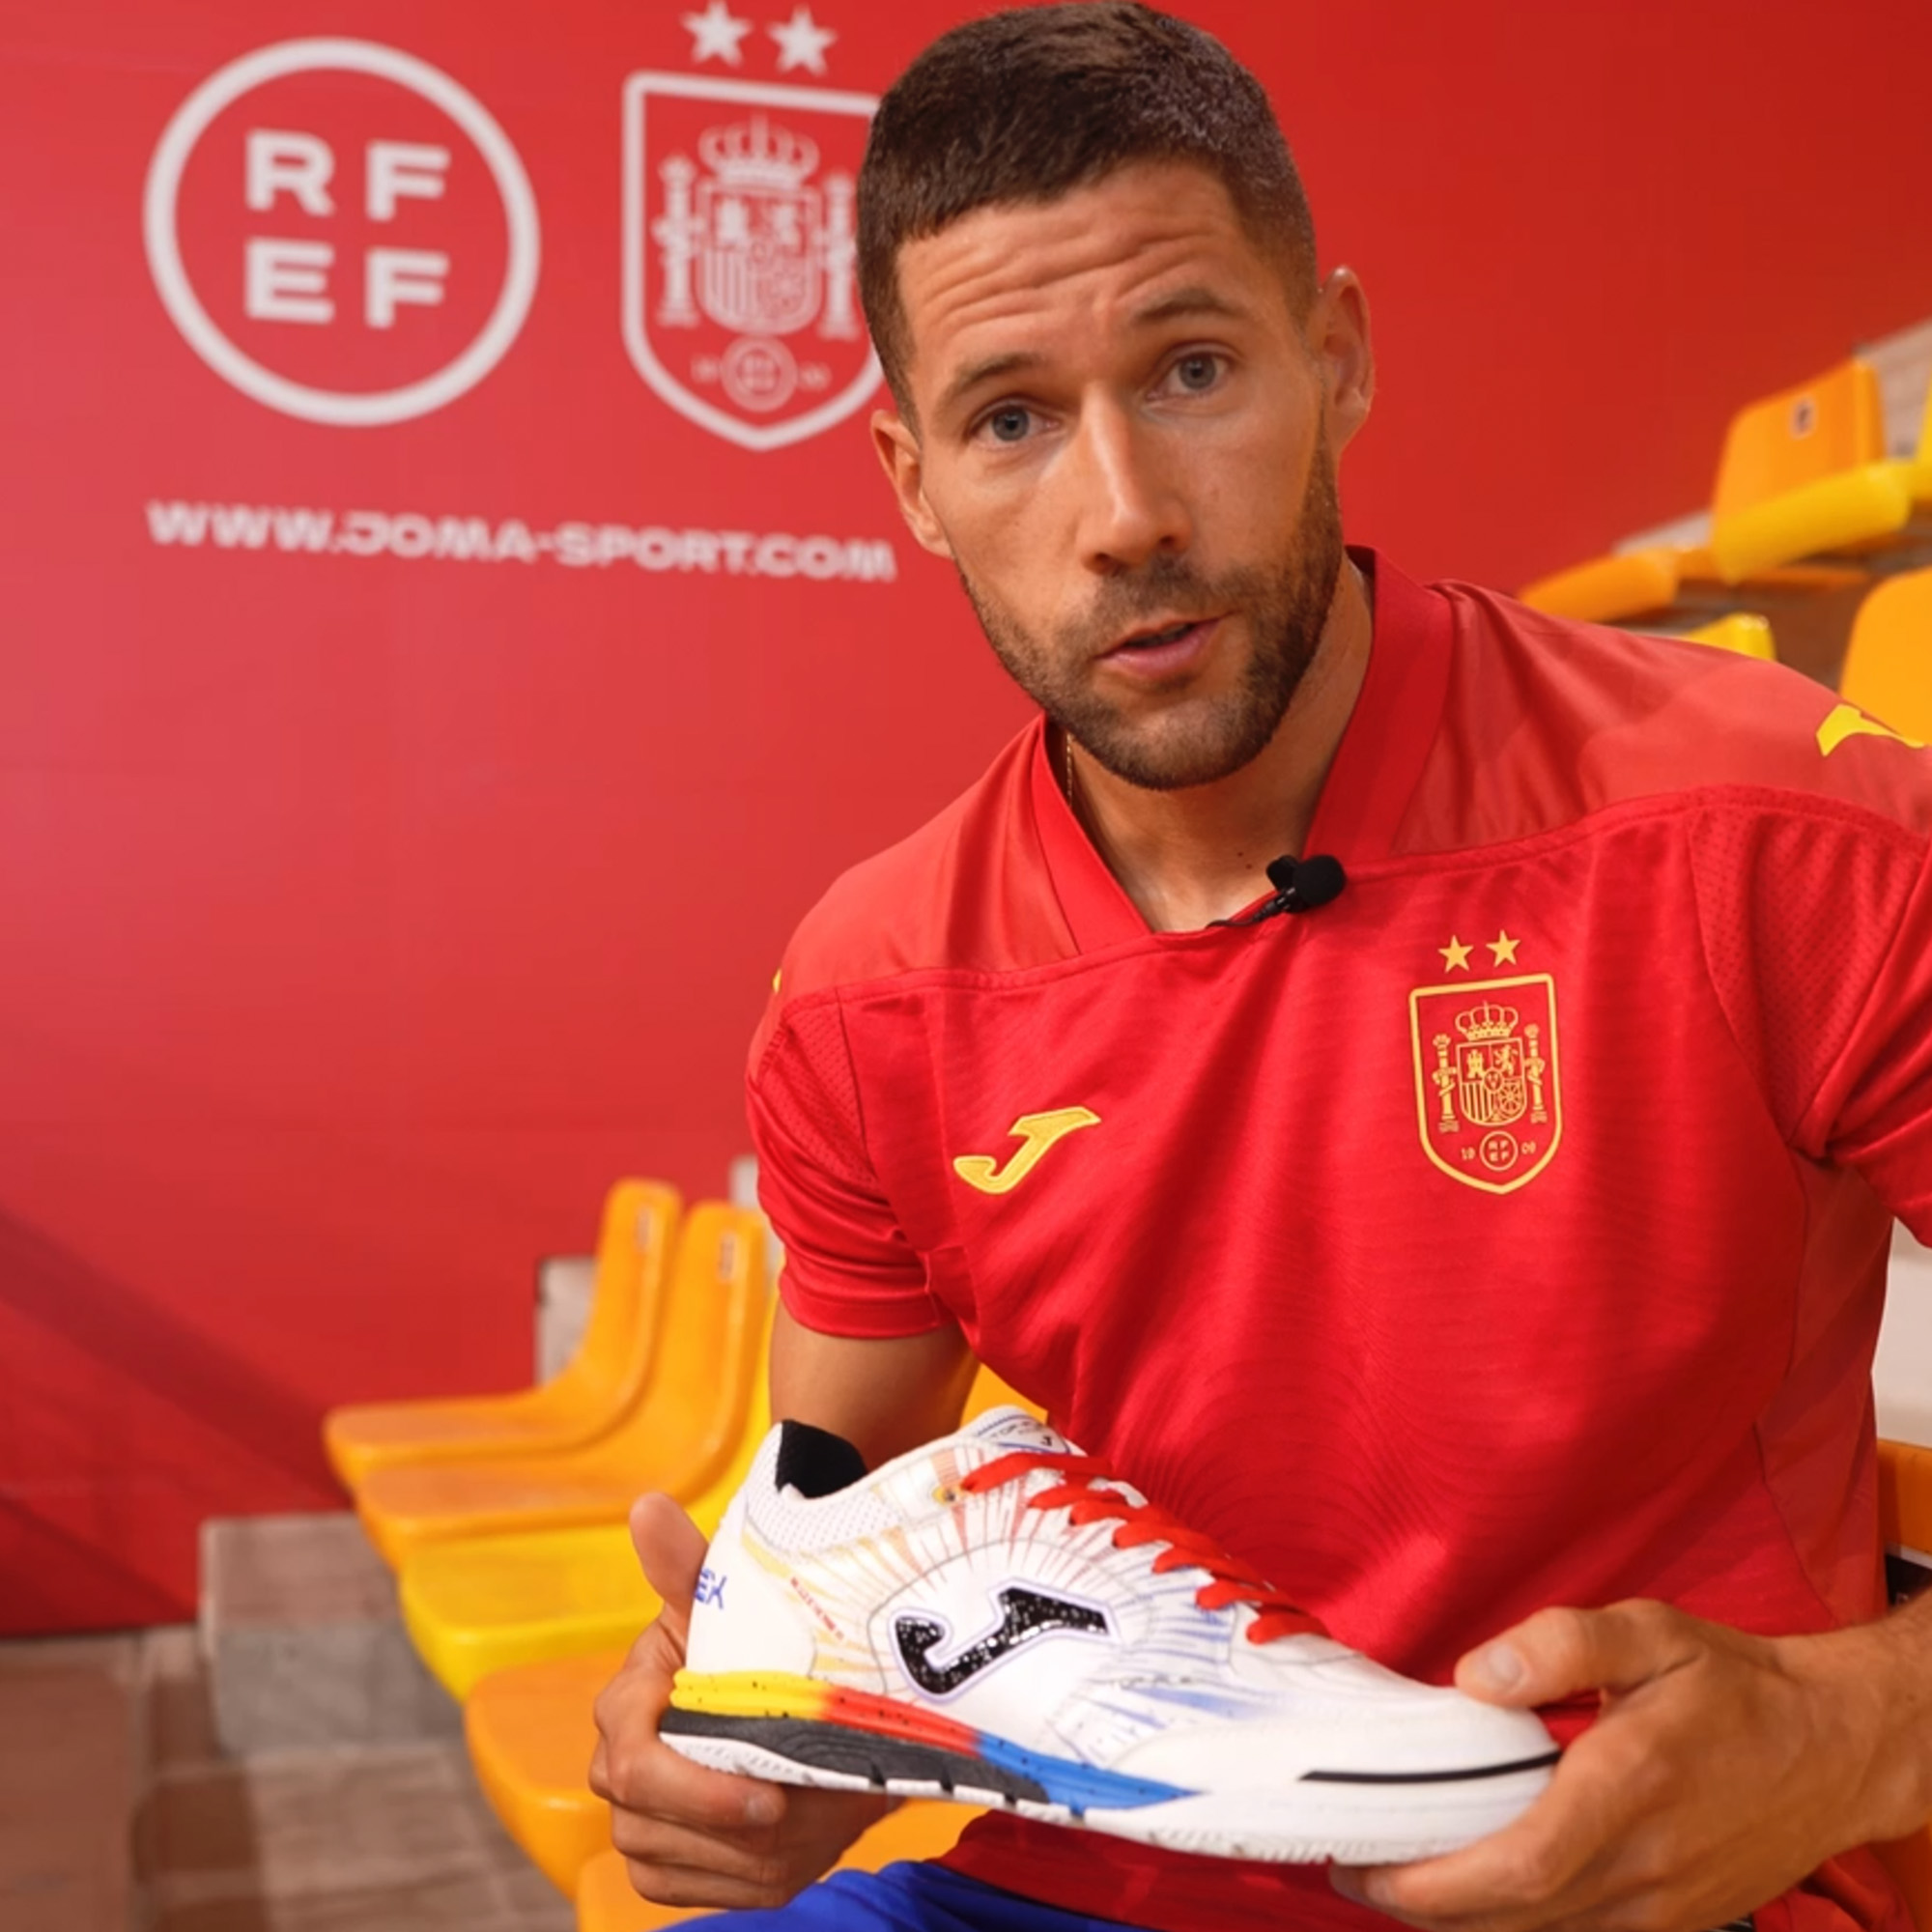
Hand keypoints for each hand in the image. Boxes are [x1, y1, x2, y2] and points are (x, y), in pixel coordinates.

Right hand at [589, 1491, 890, 1908]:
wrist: (804, 1696)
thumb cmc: (759, 1638)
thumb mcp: (735, 1600)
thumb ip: (689, 1563)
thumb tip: (648, 1506)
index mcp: (631, 1700)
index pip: (632, 1758)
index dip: (695, 1790)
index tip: (768, 1798)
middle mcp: (621, 1763)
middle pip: (650, 1823)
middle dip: (733, 1829)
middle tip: (807, 1811)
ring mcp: (639, 1819)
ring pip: (670, 1863)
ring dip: (747, 1856)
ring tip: (813, 1820)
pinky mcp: (665, 1863)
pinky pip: (685, 1891)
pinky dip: (741, 1881)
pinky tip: (788, 1847)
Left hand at [1330, 1599, 1898, 1931]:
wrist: (1834, 1746)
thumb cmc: (1733, 1684)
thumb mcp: (1649, 1631)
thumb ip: (1560, 1644)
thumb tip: (1474, 1678)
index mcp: (1628, 1790)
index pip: (1515, 1870)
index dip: (1431, 1886)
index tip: (1364, 1865)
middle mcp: (1645, 1867)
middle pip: (1515, 1922)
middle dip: (1425, 1909)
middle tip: (1358, 1871)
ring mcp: (1665, 1909)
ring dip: (1466, 1923)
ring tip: (1402, 1881)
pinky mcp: (1676, 1923)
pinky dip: (1520, 1928)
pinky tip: (1480, 1894)